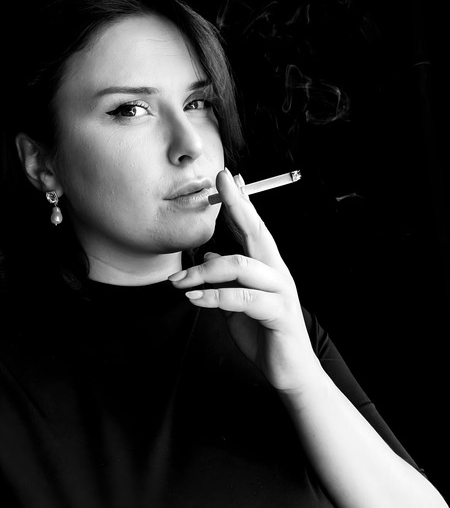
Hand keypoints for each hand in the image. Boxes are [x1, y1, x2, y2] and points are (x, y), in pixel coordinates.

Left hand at [169, 168, 321, 391]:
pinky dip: (216, 297)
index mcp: (266, 266)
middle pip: (256, 231)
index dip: (238, 202)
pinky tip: (194, 298)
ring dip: (204, 271)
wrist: (290, 371)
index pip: (251, 227)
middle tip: (220, 182)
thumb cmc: (264, 333)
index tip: (225, 178)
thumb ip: (225, 279)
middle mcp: (276, 271)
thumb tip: (207, 258)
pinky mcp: (278, 313)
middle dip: (236, 204)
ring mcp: (280, 290)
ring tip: (179, 282)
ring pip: (241, 266)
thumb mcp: (237, 302)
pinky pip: (244, 299)